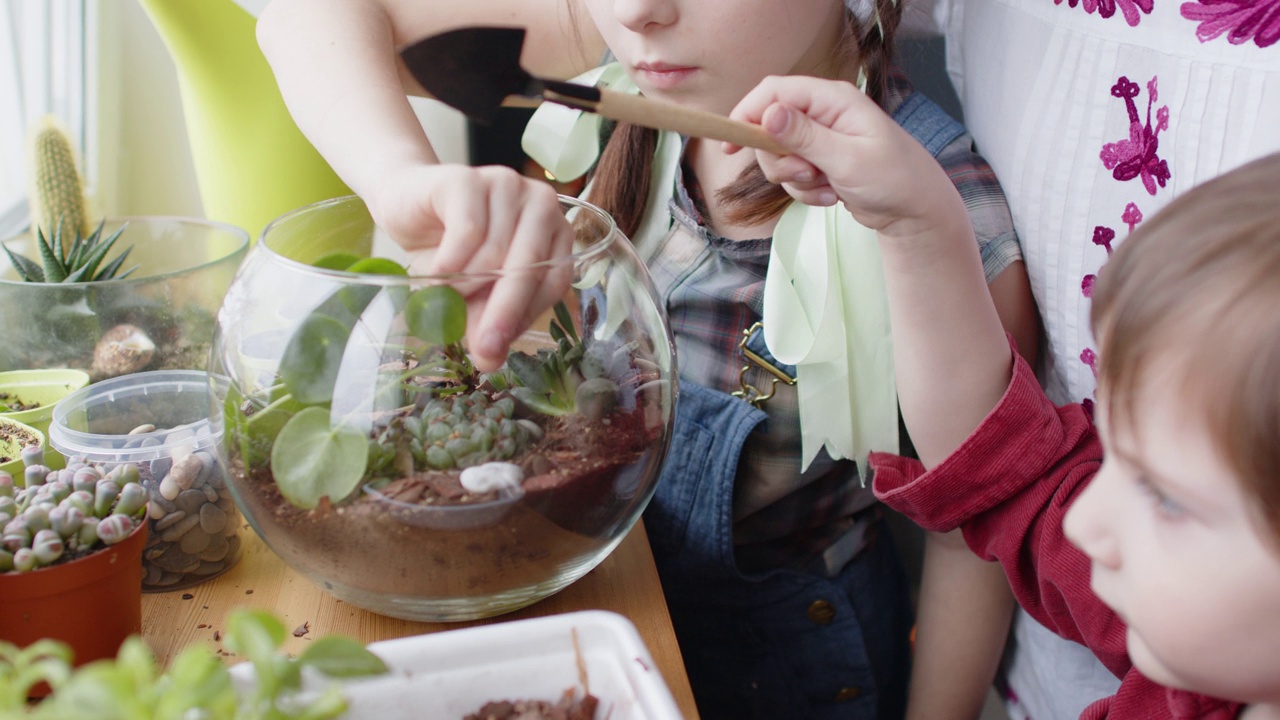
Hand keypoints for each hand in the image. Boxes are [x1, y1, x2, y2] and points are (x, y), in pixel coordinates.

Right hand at [367, 163, 574, 371]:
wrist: (403, 202)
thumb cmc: (447, 246)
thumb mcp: (471, 291)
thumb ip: (486, 319)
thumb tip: (490, 360)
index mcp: (553, 231)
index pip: (555, 279)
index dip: (527, 315)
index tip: (499, 347)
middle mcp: (539, 202)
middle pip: (531, 266)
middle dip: (505, 313)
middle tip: (484, 350)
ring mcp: (506, 185)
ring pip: (497, 252)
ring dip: (468, 284)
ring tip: (447, 290)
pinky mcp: (468, 179)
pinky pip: (468, 232)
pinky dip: (451, 262)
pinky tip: (438, 271)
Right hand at [725, 75, 964, 239]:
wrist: (915, 212)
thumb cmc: (894, 179)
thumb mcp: (847, 159)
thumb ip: (805, 136)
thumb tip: (768, 113)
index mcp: (832, 100)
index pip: (775, 92)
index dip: (748, 112)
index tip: (731, 142)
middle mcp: (824, 114)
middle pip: (769, 128)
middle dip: (780, 160)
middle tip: (806, 175)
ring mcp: (821, 140)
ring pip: (779, 157)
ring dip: (796, 181)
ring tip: (827, 188)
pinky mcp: (820, 163)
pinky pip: (793, 176)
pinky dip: (806, 191)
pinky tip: (832, 195)